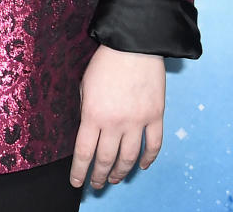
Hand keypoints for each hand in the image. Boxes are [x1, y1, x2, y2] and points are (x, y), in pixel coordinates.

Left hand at [70, 45, 164, 188]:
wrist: (133, 46)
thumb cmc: (104, 63)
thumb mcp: (85, 85)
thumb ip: (86, 110)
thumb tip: (90, 129)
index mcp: (93, 114)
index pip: (84, 152)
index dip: (79, 171)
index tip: (76, 182)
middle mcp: (115, 123)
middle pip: (106, 159)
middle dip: (99, 176)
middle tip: (96, 185)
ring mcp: (138, 122)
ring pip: (129, 157)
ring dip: (122, 172)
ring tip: (115, 179)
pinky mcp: (156, 117)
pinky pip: (154, 145)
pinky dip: (149, 159)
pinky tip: (142, 166)